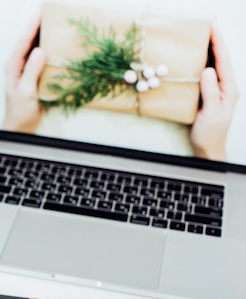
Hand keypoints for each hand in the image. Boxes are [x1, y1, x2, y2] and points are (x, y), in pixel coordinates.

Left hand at [2, 13, 45, 133]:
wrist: (20, 127)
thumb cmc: (20, 112)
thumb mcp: (26, 92)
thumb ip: (31, 71)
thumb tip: (39, 51)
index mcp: (13, 66)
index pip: (23, 42)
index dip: (31, 26)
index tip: (40, 12)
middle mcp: (19, 65)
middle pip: (28, 40)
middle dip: (37, 25)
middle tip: (49, 11)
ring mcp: (26, 69)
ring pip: (35, 47)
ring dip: (43, 35)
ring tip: (54, 22)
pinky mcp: (34, 75)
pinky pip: (41, 58)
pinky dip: (49, 49)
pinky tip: (57, 43)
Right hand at [190, 24, 238, 161]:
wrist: (208, 148)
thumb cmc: (210, 133)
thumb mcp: (210, 112)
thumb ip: (210, 91)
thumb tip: (207, 70)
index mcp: (229, 89)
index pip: (223, 61)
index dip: (217, 42)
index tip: (211, 26)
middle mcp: (225, 86)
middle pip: (221, 57)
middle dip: (215, 39)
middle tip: (208, 21)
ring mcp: (218, 89)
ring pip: (215, 63)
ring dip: (209, 47)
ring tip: (204, 32)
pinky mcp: (209, 93)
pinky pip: (207, 72)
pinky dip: (203, 60)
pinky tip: (197, 55)